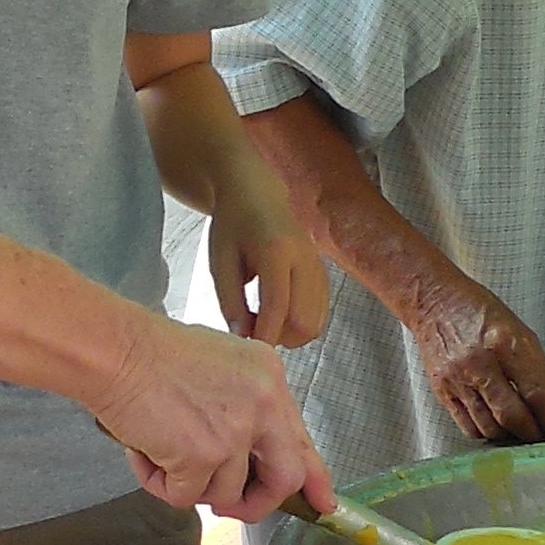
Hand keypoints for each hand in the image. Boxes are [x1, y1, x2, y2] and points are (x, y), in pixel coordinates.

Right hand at [92, 313, 331, 523]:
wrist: (114, 350)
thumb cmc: (151, 354)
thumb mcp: (220, 367)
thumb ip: (244, 405)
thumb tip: (248, 454)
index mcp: (270, 378)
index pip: (302, 439)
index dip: (314, 478)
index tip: (322, 503)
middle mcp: (263, 403)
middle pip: (285, 478)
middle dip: (258, 502)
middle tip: (231, 506)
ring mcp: (235, 431)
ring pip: (225, 494)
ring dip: (189, 485)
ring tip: (159, 451)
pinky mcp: (202, 455)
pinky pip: (184, 497)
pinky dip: (159, 484)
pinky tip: (143, 452)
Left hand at [203, 181, 331, 353]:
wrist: (257, 196)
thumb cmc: (233, 226)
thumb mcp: (220, 261)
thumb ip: (230, 301)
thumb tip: (243, 337)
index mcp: (276, 250)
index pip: (278, 305)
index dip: (265, 333)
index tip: (249, 348)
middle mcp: (305, 258)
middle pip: (305, 320)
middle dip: (279, 337)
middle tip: (255, 330)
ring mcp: (319, 266)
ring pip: (316, 322)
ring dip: (291, 334)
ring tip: (265, 321)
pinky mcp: (323, 274)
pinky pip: (321, 312)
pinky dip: (302, 323)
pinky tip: (279, 314)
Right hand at [401, 269, 544, 446]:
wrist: (435, 304)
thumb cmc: (481, 314)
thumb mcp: (520, 332)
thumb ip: (536, 369)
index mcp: (505, 344)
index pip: (536, 392)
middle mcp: (480, 364)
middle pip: (511, 415)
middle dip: (533, 433)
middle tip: (544, 438)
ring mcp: (458, 380)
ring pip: (489, 427)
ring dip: (510, 436)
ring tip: (522, 434)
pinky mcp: (442, 391)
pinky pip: (468, 426)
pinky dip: (487, 433)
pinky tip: (496, 427)